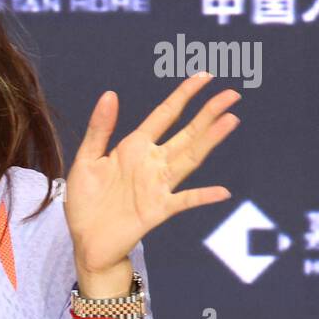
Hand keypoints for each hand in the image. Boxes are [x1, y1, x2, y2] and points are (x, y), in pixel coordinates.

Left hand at [65, 71, 241, 280]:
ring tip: (231, 121)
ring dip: (210, 141)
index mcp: (133, 148)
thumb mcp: (86, 160)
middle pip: (186, 133)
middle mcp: (151, 163)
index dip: (184, 95)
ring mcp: (157, 186)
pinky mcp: (157, 210)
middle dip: (208, 113)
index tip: (204, 76)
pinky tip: (221, 192)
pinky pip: (183, 201)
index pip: (165, 115)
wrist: (86, 241)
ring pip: (190, 158)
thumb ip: (99, 129)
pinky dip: (202, 197)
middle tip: (232, 94)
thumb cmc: (85, 202)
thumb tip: (110, 94)